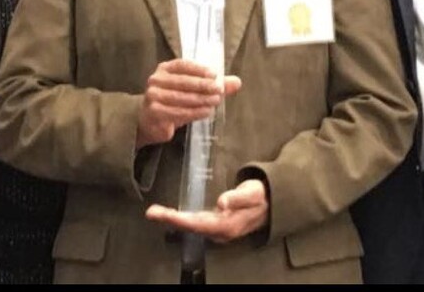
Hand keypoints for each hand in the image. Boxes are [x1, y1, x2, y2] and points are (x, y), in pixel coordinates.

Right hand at [136, 59, 240, 147]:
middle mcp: (156, 80)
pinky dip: (193, 113)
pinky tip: (205, 112)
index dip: (198, 69)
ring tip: (215, 101)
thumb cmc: (172, 101)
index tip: (214, 74)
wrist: (148, 121)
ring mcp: (153, 96)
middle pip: (182, 81)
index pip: (182, 65)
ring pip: (180, 98)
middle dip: (202, 86)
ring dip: (200, 100)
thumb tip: (237, 82)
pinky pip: (177, 112)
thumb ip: (212, 85)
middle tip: (219, 89)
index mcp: (164, 69)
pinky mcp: (154, 112)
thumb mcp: (191, 90)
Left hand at [145, 178, 268, 241]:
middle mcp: (220, 231)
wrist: (272, 203)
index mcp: (226, 225)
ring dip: (173, 220)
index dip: (178, 219)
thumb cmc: (261, 195)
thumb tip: (221, 202)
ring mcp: (218, 229)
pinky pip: (196, 224)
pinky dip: (182, 219)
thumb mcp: (252, 192)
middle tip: (151, 212)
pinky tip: (173, 215)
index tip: (161, 214)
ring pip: (191, 227)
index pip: (197, 223)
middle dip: (169, 220)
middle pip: (190, 227)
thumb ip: (237, 197)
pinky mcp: (217, 224)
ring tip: (156, 213)